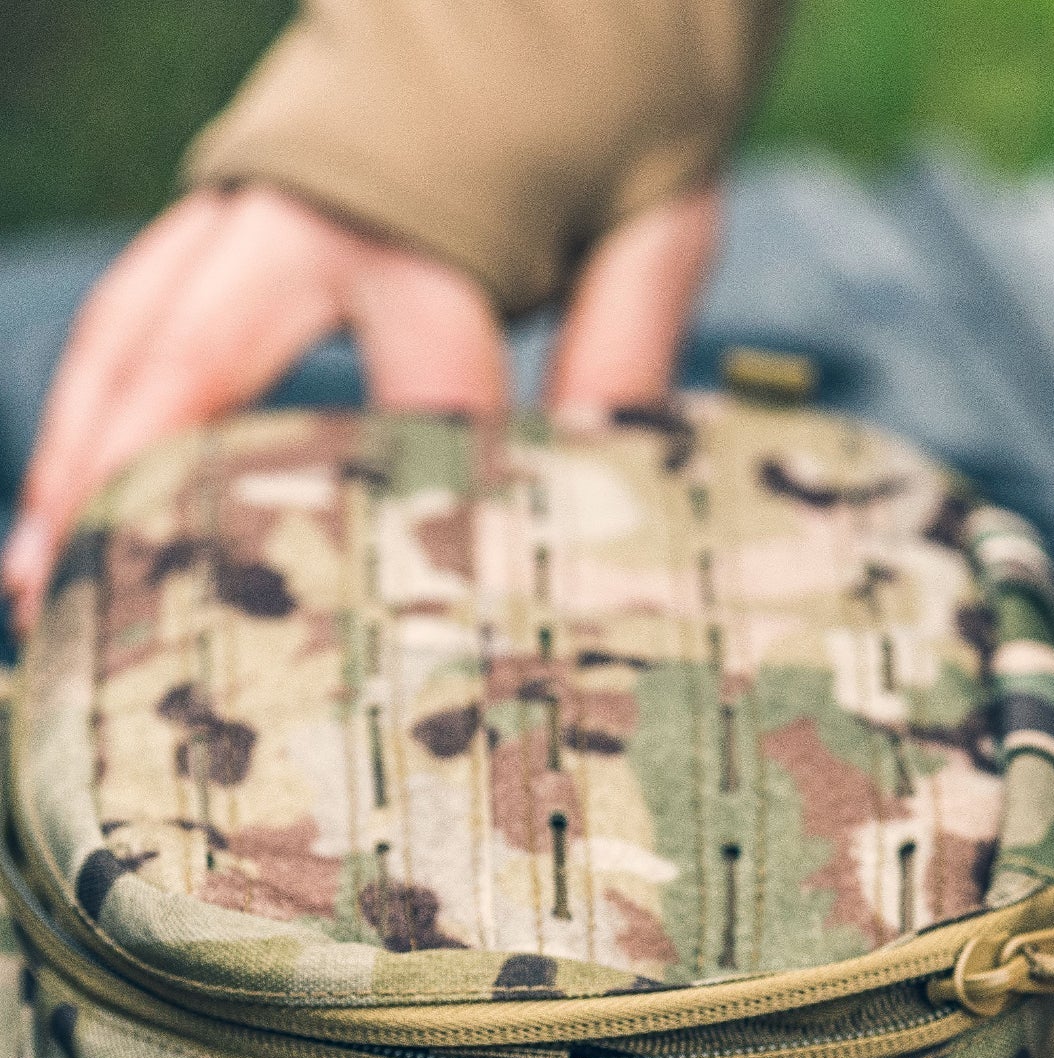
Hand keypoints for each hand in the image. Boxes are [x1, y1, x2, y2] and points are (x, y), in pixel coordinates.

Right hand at [5, 182, 718, 631]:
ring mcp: (250, 202)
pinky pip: (135, 310)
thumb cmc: (610, 98)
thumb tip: (601, 482)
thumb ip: (627, 339)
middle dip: (151, 496)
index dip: (434, 510)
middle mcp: (310, 207)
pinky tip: (70, 489)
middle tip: (113, 615)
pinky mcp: (230, 211)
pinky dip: (96, 401)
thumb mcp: (656, 211)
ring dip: (78, 456)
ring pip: (131, 337)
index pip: (426, 389)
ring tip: (44, 583)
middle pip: (198, 365)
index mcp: (431, 213)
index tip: (422, 627)